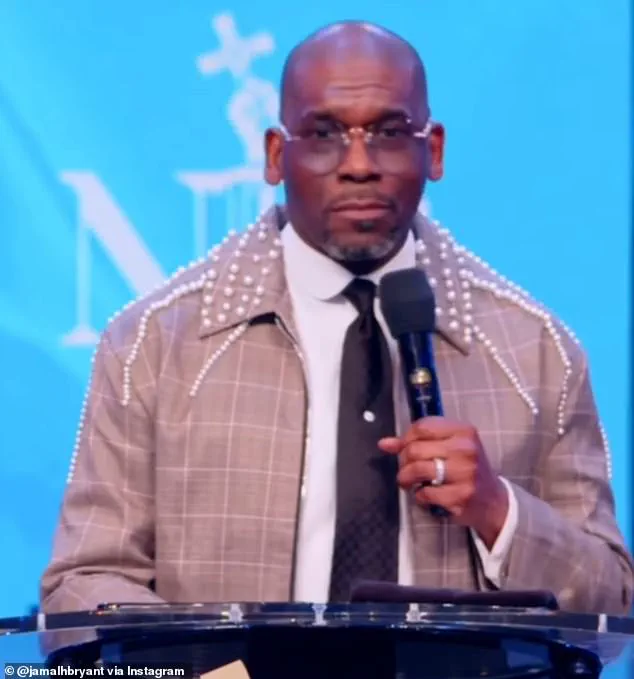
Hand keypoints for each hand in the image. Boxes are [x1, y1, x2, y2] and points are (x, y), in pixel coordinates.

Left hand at [378, 417, 508, 548]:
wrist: (494, 501)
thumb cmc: (467, 469)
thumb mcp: (449, 448)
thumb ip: (417, 442)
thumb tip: (384, 443)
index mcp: (463, 431)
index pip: (422, 426)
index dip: (406, 438)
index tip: (405, 448)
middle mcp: (466, 449)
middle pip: (415, 449)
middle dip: (403, 461)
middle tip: (405, 469)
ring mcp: (465, 473)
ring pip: (417, 469)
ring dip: (406, 478)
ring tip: (408, 482)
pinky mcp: (461, 496)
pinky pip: (425, 493)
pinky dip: (419, 496)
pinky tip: (425, 495)